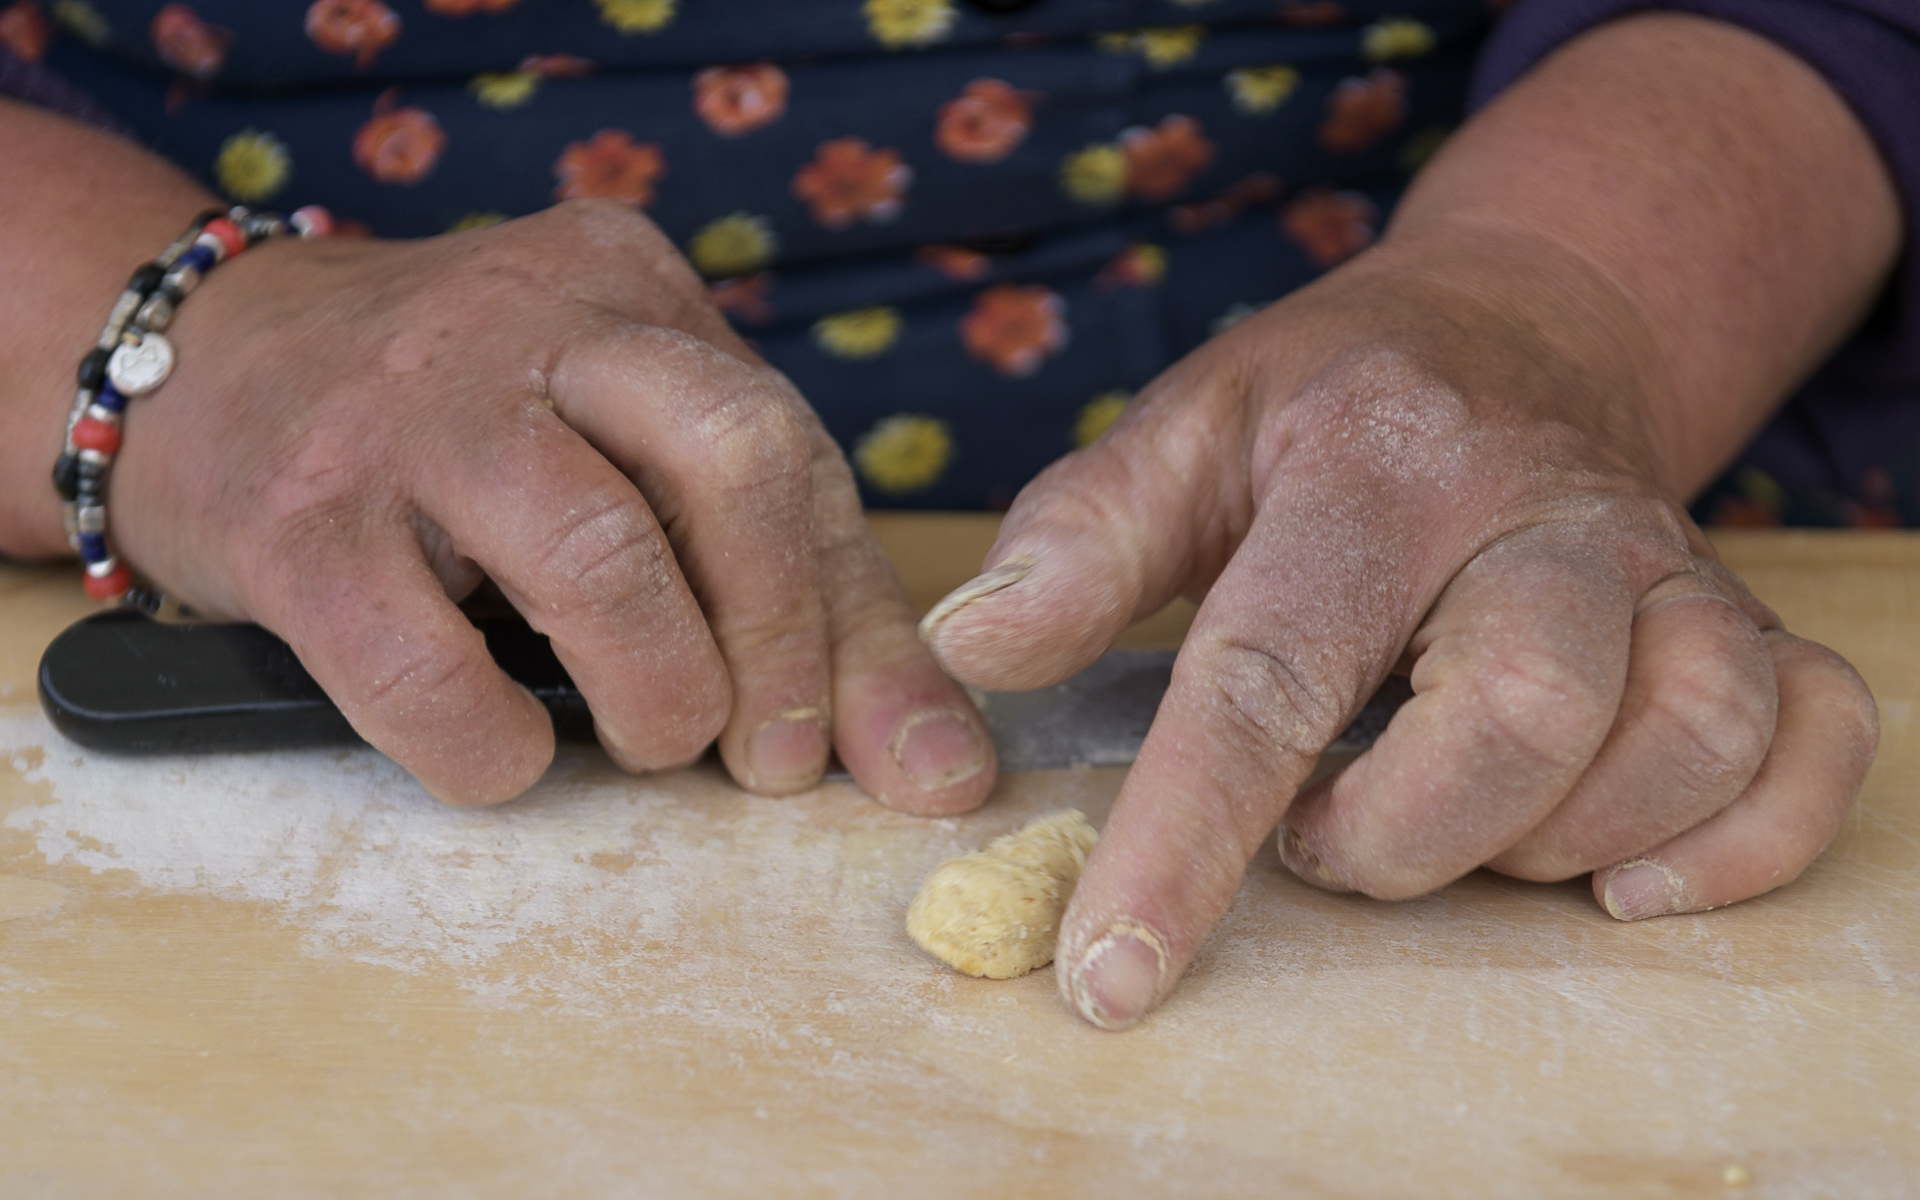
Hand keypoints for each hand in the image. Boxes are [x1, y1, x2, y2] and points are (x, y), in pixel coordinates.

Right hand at [109, 200, 995, 809]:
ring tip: (652, 741)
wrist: (200, 370)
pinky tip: (509, 751)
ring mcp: (413, 412)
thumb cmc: (461, 436)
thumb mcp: (625, 456)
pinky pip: (427, 666)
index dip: (855, 621)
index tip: (888, 753)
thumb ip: (786, 588)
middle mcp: (536, 320)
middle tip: (766, 757)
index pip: (795, 455)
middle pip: (734, 459)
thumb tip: (939, 767)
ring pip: (597, 551)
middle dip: (785, 640)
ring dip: (660, 688)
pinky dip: (495, 745)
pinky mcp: (301, 523)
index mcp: (634, 289)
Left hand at [921, 228, 1876, 1027]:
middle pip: (1522, 714)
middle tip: (1323, 835)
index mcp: (1375, 461)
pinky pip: (1810, 748)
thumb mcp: (1182, 434)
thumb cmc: (1322, 407)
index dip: (1189, 835)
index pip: (1272, 667)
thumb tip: (975, 650)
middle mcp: (1544, 508)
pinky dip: (1735, 845)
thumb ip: (1080, 539)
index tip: (1110, 969)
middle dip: (1400, 835)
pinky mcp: (1748, 617)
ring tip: (1444, 825)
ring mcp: (1666, 565)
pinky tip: (1618, 873)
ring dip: (1548, 843)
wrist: (1508, 333)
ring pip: (1681, 737)